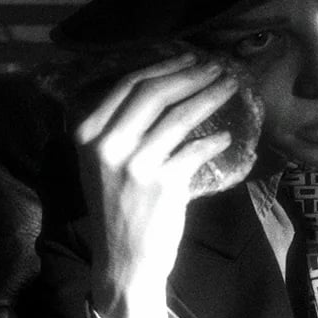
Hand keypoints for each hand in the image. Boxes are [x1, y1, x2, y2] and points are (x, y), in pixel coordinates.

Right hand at [73, 53, 239, 317]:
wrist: (123, 260)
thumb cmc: (117, 208)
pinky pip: (196, 149)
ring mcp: (135, 164)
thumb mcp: (103, 163)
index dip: (165, 66)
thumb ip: (121, 127)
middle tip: (218, 66)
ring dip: (210, 96)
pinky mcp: (162, 183)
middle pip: (154, 93)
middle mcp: (107, 144)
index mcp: (87, 133)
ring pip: (179, 115)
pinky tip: (226, 136)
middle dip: (191, 74)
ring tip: (230, 87)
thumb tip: (167, 84)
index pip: (128, 85)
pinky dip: (214, 141)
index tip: (190, 57)